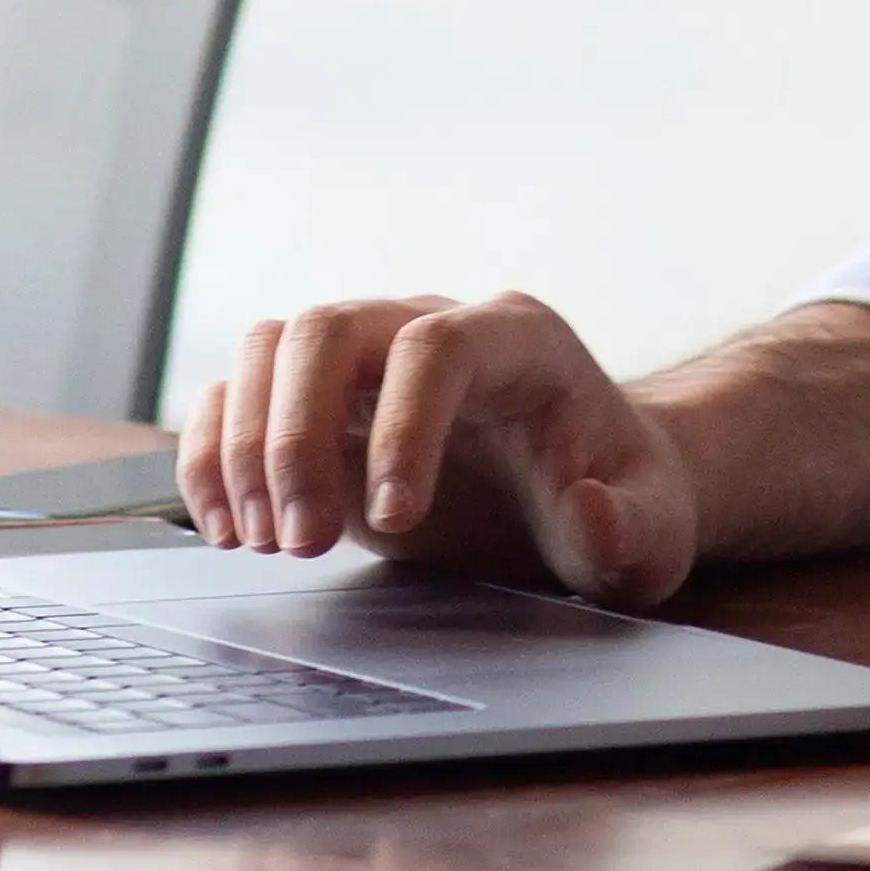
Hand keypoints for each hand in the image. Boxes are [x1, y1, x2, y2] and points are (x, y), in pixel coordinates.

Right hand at [175, 292, 702, 608]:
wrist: (592, 491)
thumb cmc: (626, 500)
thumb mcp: (654, 530)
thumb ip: (632, 528)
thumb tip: (589, 508)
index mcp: (519, 340)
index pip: (437, 346)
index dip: (402, 425)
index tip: (395, 521)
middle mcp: (430, 326)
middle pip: (329, 328)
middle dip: (297, 436)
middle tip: (301, 544)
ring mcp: (368, 358)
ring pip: (272, 348)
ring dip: (247, 446)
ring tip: (262, 543)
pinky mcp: (321, 403)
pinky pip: (239, 391)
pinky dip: (215, 452)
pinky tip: (227, 527)